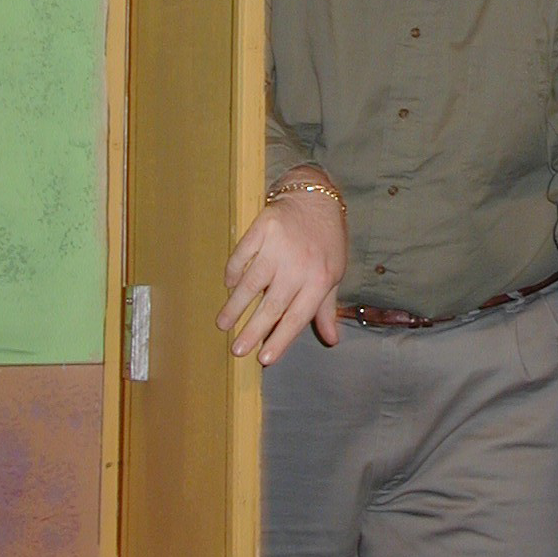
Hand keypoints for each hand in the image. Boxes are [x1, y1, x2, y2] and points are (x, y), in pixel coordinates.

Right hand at [217, 168, 346, 364]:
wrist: (317, 198)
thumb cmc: (327, 241)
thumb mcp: (334, 273)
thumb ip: (327, 308)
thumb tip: (332, 340)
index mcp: (320, 278)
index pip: (298, 316)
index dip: (280, 339)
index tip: (264, 359)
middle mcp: (299, 264)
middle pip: (271, 305)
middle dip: (252, 330)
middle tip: (236, 349)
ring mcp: (279, 245)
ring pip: (251, 283)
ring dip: (235, 306)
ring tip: (223, 323)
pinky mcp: (262, 228)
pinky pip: (242, 256)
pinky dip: (233, 273)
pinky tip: (228, 285)